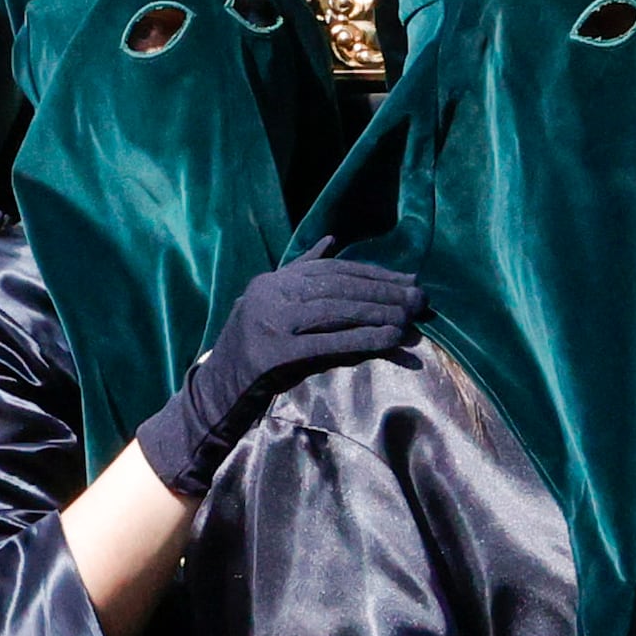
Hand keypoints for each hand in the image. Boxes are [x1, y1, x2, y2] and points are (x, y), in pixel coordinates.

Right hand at [137, 256, 425, 498]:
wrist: (214, 394)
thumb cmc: (251, 352)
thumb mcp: (271, 305)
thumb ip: (299, 273)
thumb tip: (331, 242)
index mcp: (273, 280)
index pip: (332, 270)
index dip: (374, 274)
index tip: (408, 280)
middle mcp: (270, 294)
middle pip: (337, 287)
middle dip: (382, 292)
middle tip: (420, 299)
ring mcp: (270, 322)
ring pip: (334, 310)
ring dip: (377, 313)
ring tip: (410, 318)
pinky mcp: (273, 353)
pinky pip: (327, 342)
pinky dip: (362, 339)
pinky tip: (390, 340)